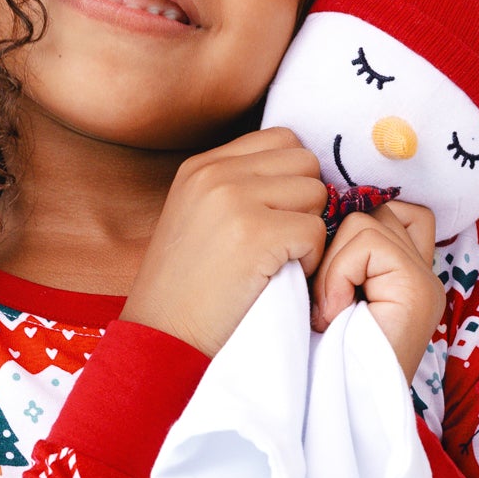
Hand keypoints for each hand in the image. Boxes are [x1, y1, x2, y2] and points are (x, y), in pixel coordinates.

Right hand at [120, 128, 329, 357]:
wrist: (162, 338)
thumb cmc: (186, 291)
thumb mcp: (198, 220)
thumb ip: (239, 190)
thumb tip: (305, 178)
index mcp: (201, 166)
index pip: (281, 140)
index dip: (294, 178)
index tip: (281, 216)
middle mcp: (215, 173)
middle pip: (305, 161)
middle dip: (307, 202)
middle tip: (285, 243)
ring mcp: (234, 200)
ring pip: (316, 193)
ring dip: (311, 231)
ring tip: (280, 261)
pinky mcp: (256, 234)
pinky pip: (317, 230)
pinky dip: (312, 259)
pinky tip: (282, 278)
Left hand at [308, 200, 444, 383]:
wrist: (339, 407)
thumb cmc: (323, 358)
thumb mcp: (330, 298)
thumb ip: (341, 259)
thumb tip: (321, 217)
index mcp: (407, 276)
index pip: (391, 212)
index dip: (354, 228)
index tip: (328, 270)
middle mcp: (424, 274)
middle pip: (375, 211)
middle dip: (337, 247)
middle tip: (326, 301)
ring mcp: (425, 281)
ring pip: (366, 221)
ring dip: (334, 265)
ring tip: (330, 311)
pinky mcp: (417, 288)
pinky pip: (367, 243)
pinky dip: (339, 274)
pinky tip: (335, 313)